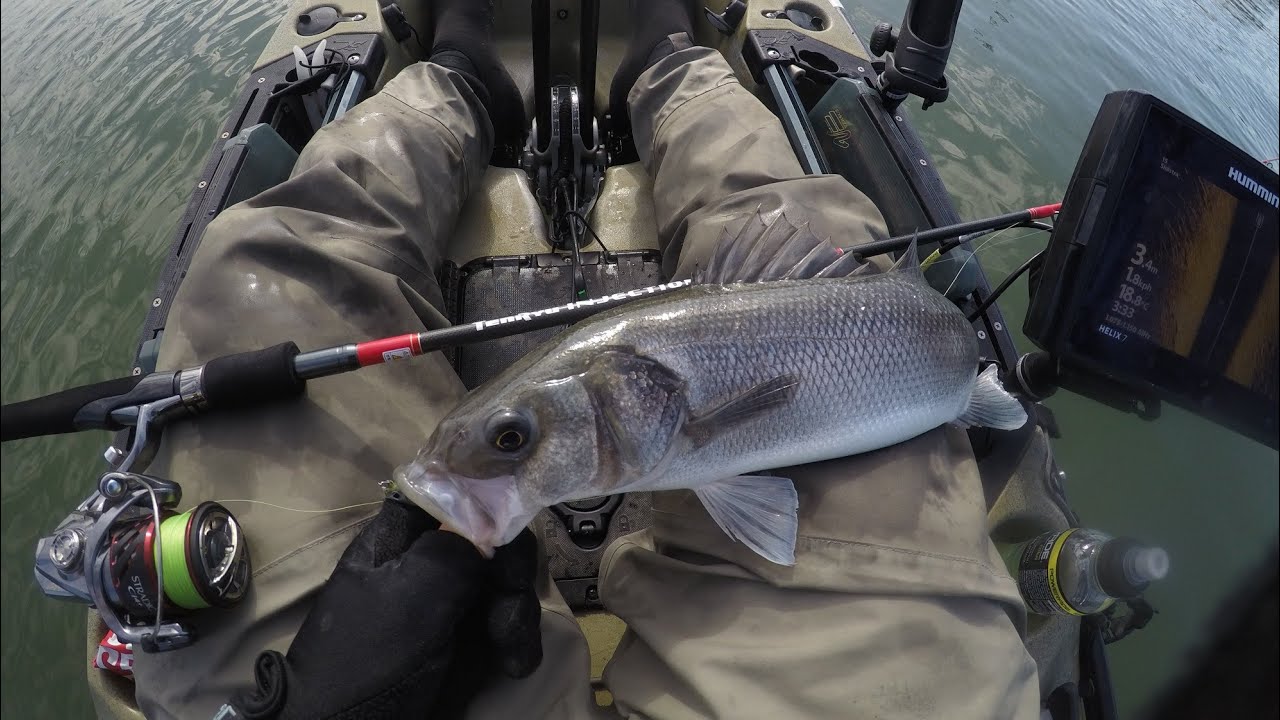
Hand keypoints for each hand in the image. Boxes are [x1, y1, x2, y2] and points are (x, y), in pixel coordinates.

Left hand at [224, 498, 541, 718]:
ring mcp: (452, 599)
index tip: (511, 532)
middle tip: (508, 611)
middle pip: (495, 535)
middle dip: (512, 572)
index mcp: (402, 535)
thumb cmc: (368, 662)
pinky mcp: (470, 638)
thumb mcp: (409, 599)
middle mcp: (431, 559)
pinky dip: (520, 639)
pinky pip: (510, 620)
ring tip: (511, 654)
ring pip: (509, 580)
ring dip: (520, 612)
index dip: (491, 502)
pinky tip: (514, 664)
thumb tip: (495, 518)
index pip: (455, 491)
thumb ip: (454, 549)